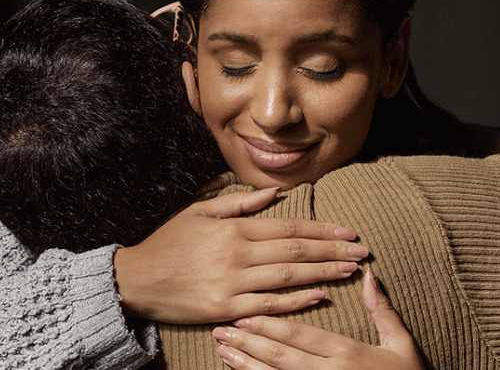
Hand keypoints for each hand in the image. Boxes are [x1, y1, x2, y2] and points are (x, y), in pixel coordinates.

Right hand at [113, 188, 366, 323]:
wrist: (136, 279)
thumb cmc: (168, 244)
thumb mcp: (199, 212)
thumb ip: (238, 202)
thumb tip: (274, 193)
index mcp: (232, 229)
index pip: (287, 226)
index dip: (321, 229)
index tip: (348, 231)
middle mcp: (237, 254)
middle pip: (295, 250)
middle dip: (333, 250)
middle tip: (363, 251)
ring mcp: (232, 282)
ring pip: (288, 277)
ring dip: (324, 272)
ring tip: (351, 270)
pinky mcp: (226, 308)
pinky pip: (269, 305)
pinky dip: (297, 301)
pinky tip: (320, 296)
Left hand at [212, 266, 424, 369]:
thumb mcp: (402, 345)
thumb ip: (382, 311)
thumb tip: (369, 274)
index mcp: (346, 352)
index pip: (299, 334)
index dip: (268, 324)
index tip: (243, 313)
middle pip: (279, 354)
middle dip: (247, 341)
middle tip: (220, 329)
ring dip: (244, 363)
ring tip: (221, 350)